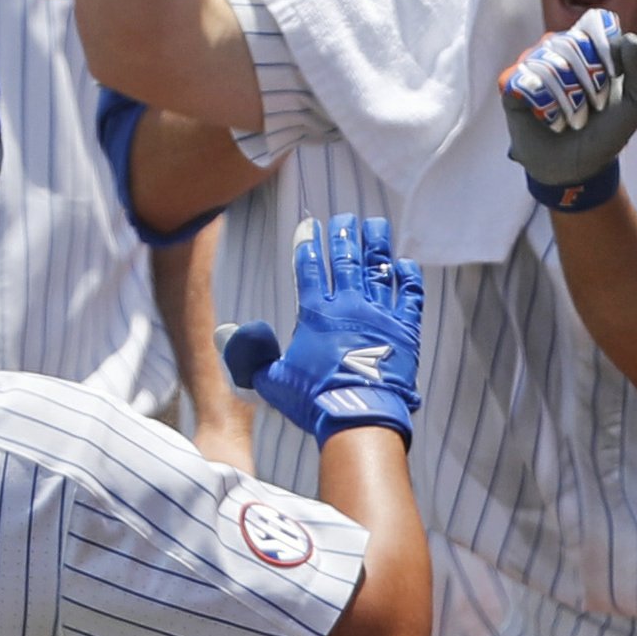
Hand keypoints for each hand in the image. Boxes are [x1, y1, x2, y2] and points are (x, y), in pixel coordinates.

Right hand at [218, 214, 423, 443]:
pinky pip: (410, 296)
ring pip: (378, 269)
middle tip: (345, 219)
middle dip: (344, 236)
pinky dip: (409, 278)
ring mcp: (380, 315)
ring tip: (376, 226)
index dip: (308, 244)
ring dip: (376, 246)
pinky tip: (406, 263)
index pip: (309, 268)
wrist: (359, 416)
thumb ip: (249, 354)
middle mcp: (349, 306)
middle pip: (346, 260)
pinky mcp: (405, 330)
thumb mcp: (271, 380)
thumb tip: (226, 334)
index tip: (309, 225)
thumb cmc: (313, 401)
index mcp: (316, 314)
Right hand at [501, 11, 636, 210]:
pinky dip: (545, 109)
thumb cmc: (605, 132)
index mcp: (589, 43)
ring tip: (572, 120)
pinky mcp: (510, 85)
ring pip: (549, 65)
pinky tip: (550, 121)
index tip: (614, 77)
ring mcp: (531, 63)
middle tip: (592, 107)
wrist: (578, 169)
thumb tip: (628, 38)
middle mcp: (558, 47)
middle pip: (573, 44)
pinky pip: (526, 83)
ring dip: (569, 102)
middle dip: (590, 83)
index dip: (606, 49)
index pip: (596, 23)